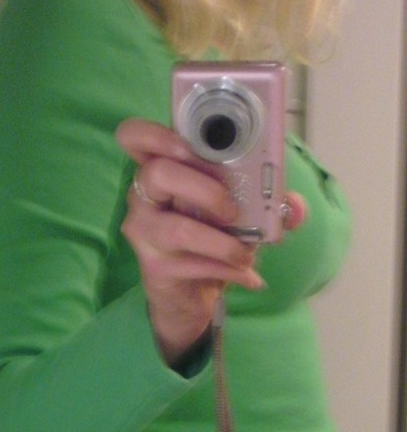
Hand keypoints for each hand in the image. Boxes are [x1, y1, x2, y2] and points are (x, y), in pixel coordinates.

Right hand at [116, 119, 306, 366]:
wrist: (191, 295)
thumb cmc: (211, 241)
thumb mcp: (241, 216)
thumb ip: (270, 204)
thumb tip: (296, 208)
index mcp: (162, 170)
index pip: (135, 138)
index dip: (156, 135)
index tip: (188, 146)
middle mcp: (144, 197)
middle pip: (158, 173)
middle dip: (204, 187)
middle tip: (232, 209)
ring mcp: (145, 233)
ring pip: (178, 229)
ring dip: (222, 242)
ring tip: (246, 252)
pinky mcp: (154, 267)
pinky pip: (193, 264)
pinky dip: (228, 270)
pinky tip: (248, 276)